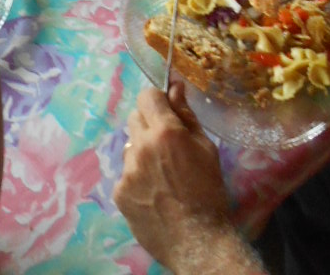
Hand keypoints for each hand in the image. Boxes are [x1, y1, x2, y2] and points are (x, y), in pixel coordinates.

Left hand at [115, 83, 261, 270]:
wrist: (199, 243)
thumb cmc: (210, 193)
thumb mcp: (206, 149)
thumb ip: (186, 116)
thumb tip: (174, 87)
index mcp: (165, 132)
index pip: (147, 96)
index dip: (157, 101)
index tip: (166, 112)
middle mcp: (141, 147)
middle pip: (135, 118)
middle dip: (149, 124)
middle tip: (166, 145)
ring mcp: (127, 171)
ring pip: (130, 147)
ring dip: (142, 152)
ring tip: (161, 175)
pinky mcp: (120, 193)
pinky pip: (126, 174)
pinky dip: (137, 178)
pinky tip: (154, 194)